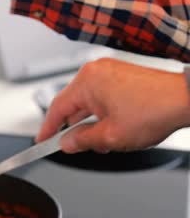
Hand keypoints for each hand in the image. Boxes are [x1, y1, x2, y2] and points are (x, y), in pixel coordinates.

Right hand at [36, 58, 189, 153]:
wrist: (186, 98)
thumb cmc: (153, 111)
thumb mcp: (109, 137)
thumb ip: (81, 141)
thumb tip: (67, 144)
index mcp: (86, 82)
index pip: (56, 109)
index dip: (47, 129)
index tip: (42, 142)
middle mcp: (95, 71)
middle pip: (72, 105)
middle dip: (76, 129)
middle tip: (80, 147)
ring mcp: (109, 70)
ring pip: (88, 102)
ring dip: (92, 122)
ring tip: (107, 140)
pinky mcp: (121, 74)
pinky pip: (102, 95)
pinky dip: (103, 112)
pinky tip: (114, 127)